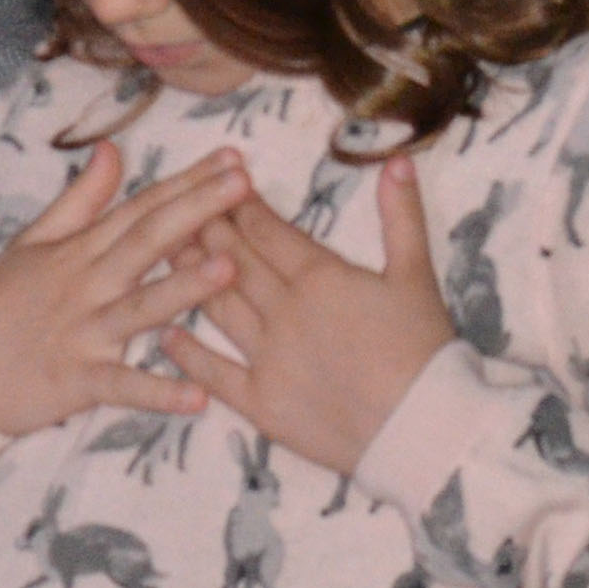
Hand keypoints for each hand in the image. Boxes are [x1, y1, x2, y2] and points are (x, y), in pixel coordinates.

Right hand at [0, 141, 251, 441]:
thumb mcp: (32, 242)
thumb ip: (80, 199)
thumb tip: (113, 148)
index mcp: (82, 249)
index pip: (142, 207)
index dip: (188, 181)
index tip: (232, 156)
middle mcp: (87, 283)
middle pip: (147, 240)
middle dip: (198, 210)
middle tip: (243, 182)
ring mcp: (83, 332)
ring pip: (139, 306)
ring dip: (184, 287)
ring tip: (229, 268)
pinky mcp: (75, 380)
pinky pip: (122, 386)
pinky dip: (158, 392)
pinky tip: (198, 397)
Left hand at [167, 154, 452, 479]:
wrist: (421, 427)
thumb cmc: (424, 349)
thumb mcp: (417, 274)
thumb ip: (402, 215)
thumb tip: (398, 160)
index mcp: (319, 277)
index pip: (267, 231)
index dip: (240, 205)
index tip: (219, 182)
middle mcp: (284, 312)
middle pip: (236, 262)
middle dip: (207, 230)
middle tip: (180, 207)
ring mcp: (268, 359)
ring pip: (219, 308)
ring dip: (190, 278)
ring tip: (165, 253)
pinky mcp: (261, 404)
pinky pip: (216, 374)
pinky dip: (188, 354)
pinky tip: (164, 335)